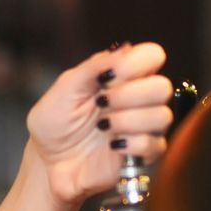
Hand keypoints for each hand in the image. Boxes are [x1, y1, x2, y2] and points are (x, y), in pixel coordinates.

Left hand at [26, 42, 172, 203]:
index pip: (153, 55)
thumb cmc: (55, 122)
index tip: (108, 77)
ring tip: (103, 126)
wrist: (46, 161)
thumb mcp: (66, 87)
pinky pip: (156, 145)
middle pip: (163, 87)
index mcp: (122, 75)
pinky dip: (132, 144)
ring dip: (128, 120)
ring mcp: (143, 127)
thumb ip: (95, 66)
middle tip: (101, 103)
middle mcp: (138, 98)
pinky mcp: (143, 155)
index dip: (136, 64)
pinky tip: (112, 145)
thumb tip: (125, 49)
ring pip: (162, 116)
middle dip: (129, 95)